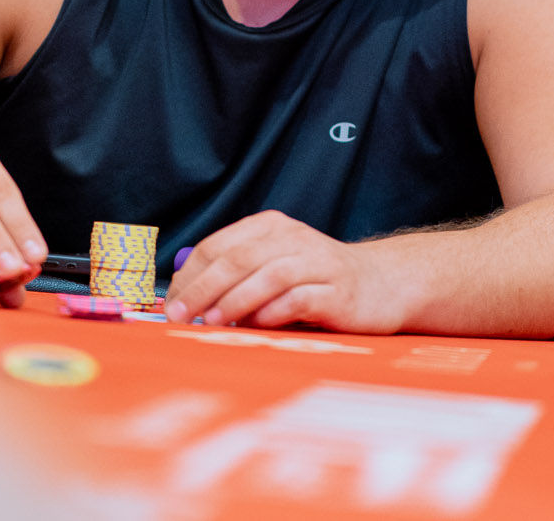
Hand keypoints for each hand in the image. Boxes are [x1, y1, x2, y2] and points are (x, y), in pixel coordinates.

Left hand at [163, 210, 404, 332]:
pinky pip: (299, 300)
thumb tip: (187, 302)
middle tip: (180, 316)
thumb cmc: (317, 280)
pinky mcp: (337, 292)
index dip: (190, 275)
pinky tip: (257, 326)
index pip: (218, 245)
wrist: (382, 284)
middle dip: (203, 288)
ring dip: (234, 301)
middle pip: (239, 258)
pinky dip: (273, 313)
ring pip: (268, 276)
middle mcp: (293, 239)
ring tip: (212, 323)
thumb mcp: (275, 266)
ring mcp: (318, 263)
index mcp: (270, 227)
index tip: (171, 304)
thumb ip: (237, 277)